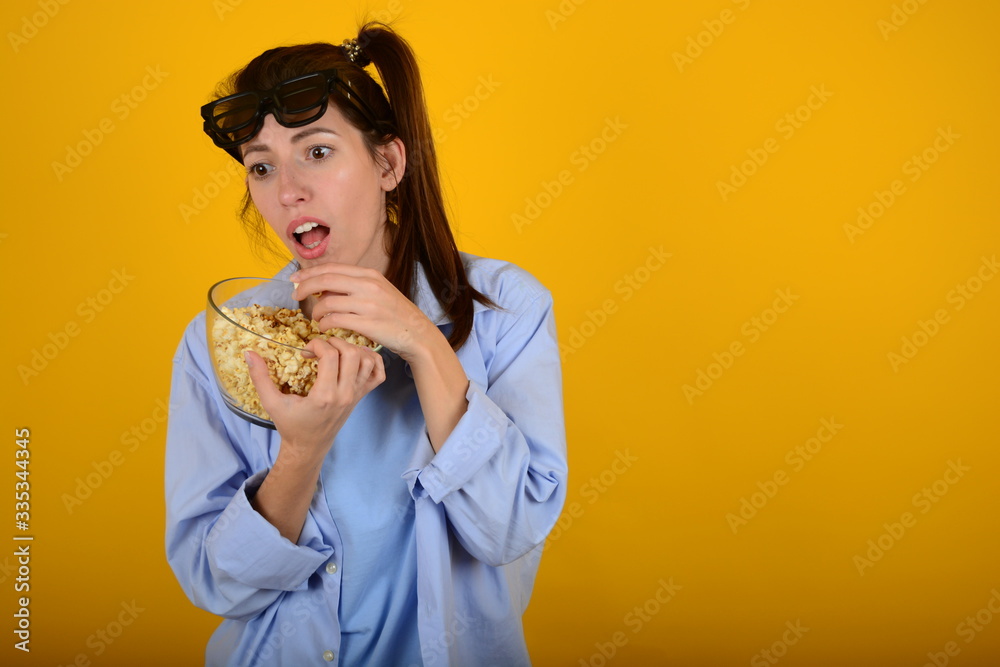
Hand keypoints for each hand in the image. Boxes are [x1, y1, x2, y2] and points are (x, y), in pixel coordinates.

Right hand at [244, 335, 384, 455]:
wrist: (309, 446)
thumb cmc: (290, 424)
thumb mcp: (272, 402)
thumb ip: (260, 377)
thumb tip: (248, 353)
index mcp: (324, 396)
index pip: (331, 356)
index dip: (318, 344)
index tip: (307, 349)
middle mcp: (345, 394)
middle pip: (352, 354)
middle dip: (336, 342)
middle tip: (322, 347)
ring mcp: (356, 395)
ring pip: (367, 361)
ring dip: (353, 349)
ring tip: (336, 351)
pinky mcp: (361, 396)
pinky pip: (378, 375)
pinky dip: (372, 361)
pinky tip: (355, 357)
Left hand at [291, 263, 437, 360]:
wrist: (417, 333)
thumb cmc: (395, 314)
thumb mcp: (378, 291)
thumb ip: (354, 286)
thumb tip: (324, 288)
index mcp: (369, 274)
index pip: (331, 268)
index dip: (309, 272)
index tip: (295, 278)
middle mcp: (368, 286)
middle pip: (325, 281)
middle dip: (305, 287)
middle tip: (296, 296)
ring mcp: (368, 305)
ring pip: (327, 303)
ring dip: (315, 312)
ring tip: (316, 318)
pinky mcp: (367, 324)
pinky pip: (335, 321)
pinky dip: (324, 324)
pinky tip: (325, 327)